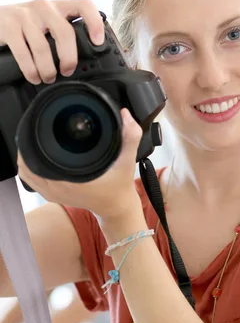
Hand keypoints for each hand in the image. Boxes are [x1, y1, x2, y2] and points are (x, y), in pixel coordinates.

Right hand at [0, 0, 104, 83]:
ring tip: (48, 78)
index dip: (95, 23)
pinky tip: (33, 76)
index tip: (98, 42)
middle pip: (65, 33)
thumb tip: (85, 56)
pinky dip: (31, 70)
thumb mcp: (47, 21)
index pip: (84, 5)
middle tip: (67, 71)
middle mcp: (44, 7)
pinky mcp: (8, 26)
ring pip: (43, 48)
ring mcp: (25, 15)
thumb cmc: (26, 24)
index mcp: (58, 5)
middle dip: (69, 58)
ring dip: (48, 69)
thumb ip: (62, 31)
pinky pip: (24, 54)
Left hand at [18, 108, 143, 219]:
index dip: (33, 143)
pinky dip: (30, 168)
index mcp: (70, 181)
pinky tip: (37, 157)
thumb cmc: (120, 186)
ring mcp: (53, 194)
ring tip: (34, 140)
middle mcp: (57, 189)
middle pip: (27, 166)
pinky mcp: (53, 195)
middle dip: (27, 147)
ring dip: (27, 158)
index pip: (37, 161)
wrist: (117, 208)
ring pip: (26, 174)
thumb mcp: (127, 161)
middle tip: (36, 130)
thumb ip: (130, 137)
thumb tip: (125, 114)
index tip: (38, 128)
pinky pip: (32, 181)